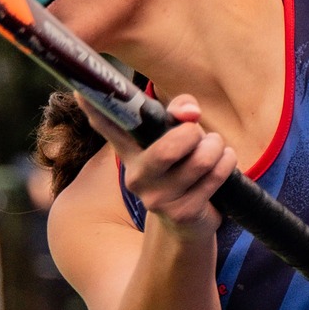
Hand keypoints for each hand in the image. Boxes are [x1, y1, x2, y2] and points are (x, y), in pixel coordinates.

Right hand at [79, 93, 235, 235]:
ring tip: (215, 148)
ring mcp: (157, 198)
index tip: (81, 90)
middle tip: (199, 134)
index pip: (108, 126)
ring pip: (200, 161)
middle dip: (193, 135)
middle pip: (167, 149)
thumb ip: (181, 110)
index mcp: (129, 151)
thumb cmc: (182, 165)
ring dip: (216, 148)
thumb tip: (190, 114)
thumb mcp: (179, 133)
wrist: (189, 219)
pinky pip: (214, 177)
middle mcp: (136, 176)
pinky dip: (226, 163)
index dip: (95, 108)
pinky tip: (224, 163)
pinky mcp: (182, 213)